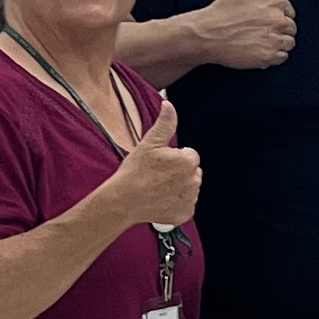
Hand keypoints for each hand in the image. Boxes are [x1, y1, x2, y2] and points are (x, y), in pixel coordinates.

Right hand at [108, 99, 202, 227]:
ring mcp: (190, 199)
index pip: (189, 154)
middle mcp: (194, 181)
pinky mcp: (185, 214)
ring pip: (189, 187)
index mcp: (188, 161)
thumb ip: (165, 123)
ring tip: (157, 187)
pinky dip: (176, 202)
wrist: (124, 201)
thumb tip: (169, 105)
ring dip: (178, 186)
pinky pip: (185, 204)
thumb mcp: (149, 143)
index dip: (173, 157)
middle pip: (191, 171)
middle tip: (157, 175)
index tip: (159, 163)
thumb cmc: (134, 172)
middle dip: (178, 171)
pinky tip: (161, 199)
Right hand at [195, 0, 294, 70]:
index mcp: (275, 1)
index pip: (289, 12)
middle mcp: (278, 20)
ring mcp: (274, 39)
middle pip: (291, 28)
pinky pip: (281, 58)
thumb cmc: (222, 9)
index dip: (275, 16)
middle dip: (277, 30)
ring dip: (276, 44)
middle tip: (256, 30)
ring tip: (256, 39)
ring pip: (288, 43)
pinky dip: (271, 57)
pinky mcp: (269, 56)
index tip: (259, 18)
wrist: (206, 33)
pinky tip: (256, 49)